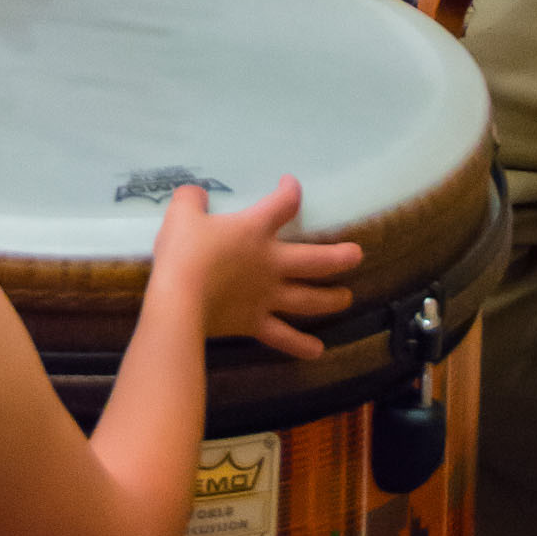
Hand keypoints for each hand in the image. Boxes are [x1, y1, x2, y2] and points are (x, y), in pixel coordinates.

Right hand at [150, 178, 362, 359]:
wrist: (178, 299)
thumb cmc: (183, 252)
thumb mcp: (182, 213)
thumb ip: (191, 200)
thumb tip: (196, 195)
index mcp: (255, 230)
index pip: (283, 204)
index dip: (291, 192)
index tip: (291, 185)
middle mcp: (271, 262)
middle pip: (314, 259)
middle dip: (339, 256)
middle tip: (358, 255)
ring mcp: (266, 295)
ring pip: (308, 298)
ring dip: (331, 299)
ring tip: (347, 298)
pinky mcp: (255, 323)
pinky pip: (283, 336)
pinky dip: (301, 345)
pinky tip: (318, 351)